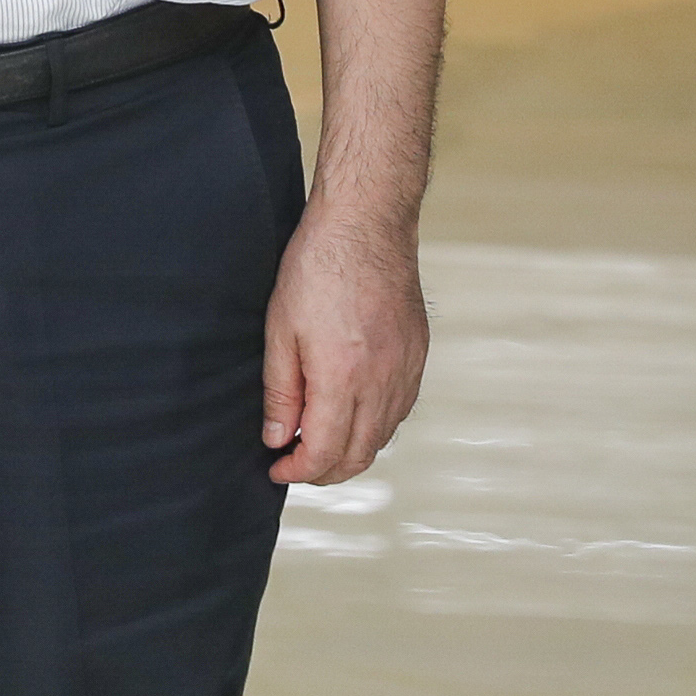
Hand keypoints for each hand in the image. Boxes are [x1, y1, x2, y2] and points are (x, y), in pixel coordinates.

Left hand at [263, 214, 427, 485]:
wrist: (366, 224)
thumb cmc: (318, 266)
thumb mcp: (280, 329)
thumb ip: (281, 391)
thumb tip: (278, 438)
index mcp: (343, 379)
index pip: (325, 453)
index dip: (298, 471)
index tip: (277, 467)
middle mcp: (382, 383)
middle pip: (358, 456)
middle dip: (324, 471)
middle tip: (295, 461)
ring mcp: (406, 370)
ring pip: (383, 437)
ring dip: (351, 450)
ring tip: (318, 438)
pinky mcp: (418, 356)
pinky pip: (400, 410)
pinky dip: (375, 425)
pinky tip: (352, 412)